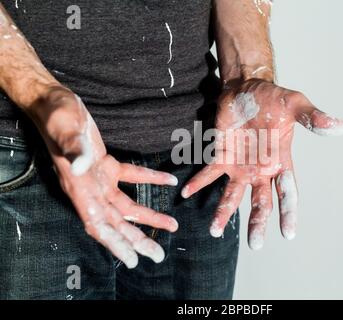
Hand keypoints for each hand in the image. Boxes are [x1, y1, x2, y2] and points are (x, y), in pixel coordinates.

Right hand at [29, 86, 178, 267]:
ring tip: (171, 225)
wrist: (55, 102)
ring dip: (147, 217)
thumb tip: (82, 165)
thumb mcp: (66, 130)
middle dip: (137, 240)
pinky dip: (150, 180)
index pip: (98, 224)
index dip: (115, 244)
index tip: (133, 260)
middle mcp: (89, 189)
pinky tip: (169, 181)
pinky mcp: (106, 164)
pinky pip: (131, 177)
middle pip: (116, 222)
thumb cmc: (58, 116)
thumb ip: (75, 150)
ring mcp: (98, 179)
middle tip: (158, 255)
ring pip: (125, 205)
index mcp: (80, 188)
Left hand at [181, 79, 342, 249]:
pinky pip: (209, 173)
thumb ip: (313, 118)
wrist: (247, 88)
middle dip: (258, 223)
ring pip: (232, 195)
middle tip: (256, 245)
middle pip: (261, 202)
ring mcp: (239, 165)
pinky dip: (199, 183)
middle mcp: (260, 170)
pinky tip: (187, 193)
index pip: (287, 192)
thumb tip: (341, 125)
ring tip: (214, 231)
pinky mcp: (221, 155)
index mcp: (280, 162)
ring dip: (224, 213)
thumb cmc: (273, 98)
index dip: (288, 212)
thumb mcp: (295, 105)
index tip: (288, 233)